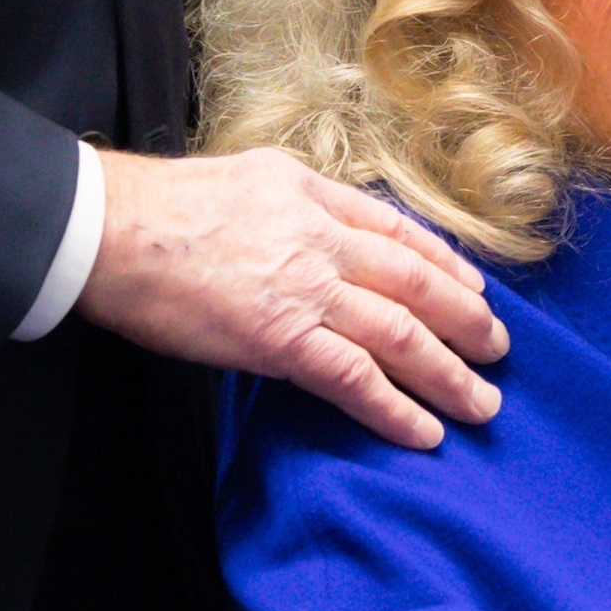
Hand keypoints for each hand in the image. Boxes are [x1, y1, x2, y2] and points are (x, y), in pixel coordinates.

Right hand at [77, 148, 510, 449]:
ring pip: (401, 332)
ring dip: (448, 372)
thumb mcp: (246, 178)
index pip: (399, 231)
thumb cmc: (160, 210)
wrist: (111, 229)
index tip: (476, 291)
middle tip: (499, 352)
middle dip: (466, 320)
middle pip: (417, 282)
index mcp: (312, 191)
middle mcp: (321, 236)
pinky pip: (355, 378)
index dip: (446, 266)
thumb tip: (320, 237)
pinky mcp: (281, 337)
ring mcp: (306, 287)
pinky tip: (423, 432)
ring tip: (480, 403)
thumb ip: (294, 205)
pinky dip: (395, 407)